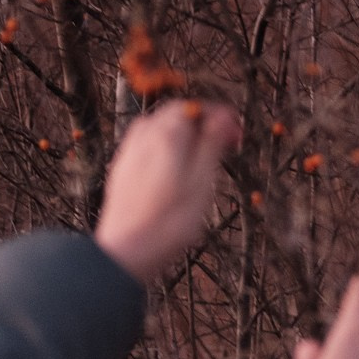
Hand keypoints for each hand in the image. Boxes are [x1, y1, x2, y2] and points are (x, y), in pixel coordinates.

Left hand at [93, 99, 239, 285]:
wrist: (126, 251)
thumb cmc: (169, 222)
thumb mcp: (202, 181)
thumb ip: (211, 144)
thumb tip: (223, 116)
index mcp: (167, 134)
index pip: (195, 107)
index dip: (219, 115)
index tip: (236, 131)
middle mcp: (144, 136)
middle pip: (175, 114)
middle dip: (200, 123)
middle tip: (223, 143)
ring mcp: (130, 152)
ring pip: (159, 128)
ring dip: (182, 134)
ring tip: (201, 156)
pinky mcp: (122, 169)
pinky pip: (146, 145)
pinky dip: (165, 147)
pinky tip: (174, 169)